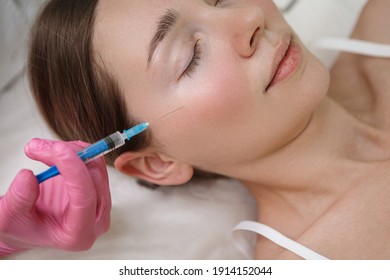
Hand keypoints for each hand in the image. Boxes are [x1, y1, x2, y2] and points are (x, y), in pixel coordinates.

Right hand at [0, 139, 110, 255]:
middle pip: (93, 177)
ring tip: (39, 148)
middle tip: (35, 147)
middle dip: (66, 155)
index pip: (85, 198)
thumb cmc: (21, 227)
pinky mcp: (98, 186)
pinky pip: (93, 161)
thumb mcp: (9, 218)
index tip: (57, 150)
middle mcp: (97, 218)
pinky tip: (55, 152)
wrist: (28, 224)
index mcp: (79, 234)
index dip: (74, 171)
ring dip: (69, 150)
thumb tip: (28, 175)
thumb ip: (19, 200)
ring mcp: (100, 201)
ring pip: (95, 164)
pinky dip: (74, 151)